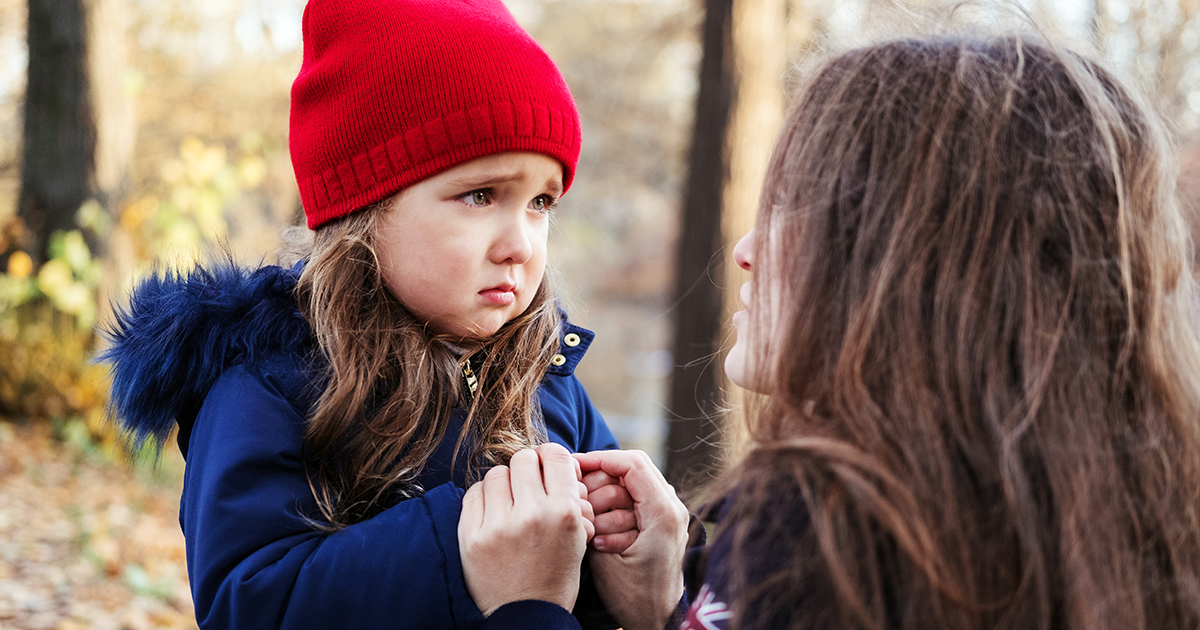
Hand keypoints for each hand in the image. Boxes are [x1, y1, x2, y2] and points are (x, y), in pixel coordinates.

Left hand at [459, 443, 594, 615]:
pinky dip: (483, 497)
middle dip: (526, 468)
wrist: (527, 614)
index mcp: (564, 513)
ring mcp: (498, 525)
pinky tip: (492, 512)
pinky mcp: (471, 536)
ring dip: (504, 482)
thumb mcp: (578, 535)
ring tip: (508, 502)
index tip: (545, 466)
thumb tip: (554, 460)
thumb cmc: (556, 573)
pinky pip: (473, 493)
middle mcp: (532, 514)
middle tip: (526, 484)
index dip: (550, 457)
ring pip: (496, 473)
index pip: (555, 456)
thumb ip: (569, 496)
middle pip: (523, 458)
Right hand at [574, 450, 688, 629]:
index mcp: (662, 512)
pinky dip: (614, 508)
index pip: (630, 463)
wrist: (659, 622)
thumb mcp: (604, 559)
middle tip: (578, 500)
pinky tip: (599, 530)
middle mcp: (672, 507)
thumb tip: (575, 490)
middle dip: (600, 481)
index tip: (572, 467)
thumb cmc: (634, 597)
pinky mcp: (662, 522)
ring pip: (631, 484)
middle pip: (631, 468)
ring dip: (606, 497)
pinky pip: (635, 500)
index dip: (598, 459)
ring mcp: (669, 514)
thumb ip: (592, 519)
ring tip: (590, 523)